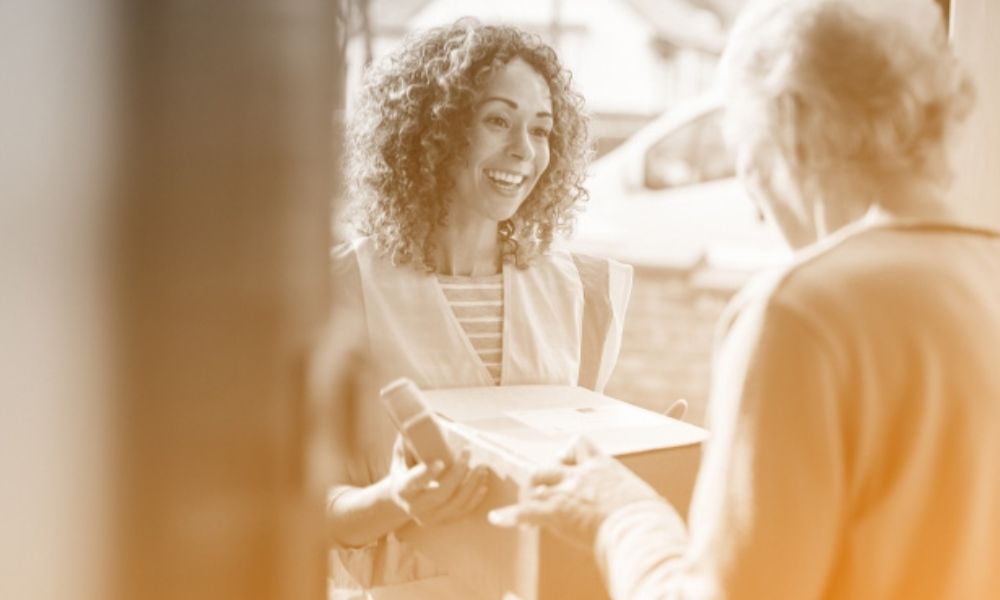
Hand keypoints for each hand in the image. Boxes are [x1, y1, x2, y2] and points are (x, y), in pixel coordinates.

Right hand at [387, 435, 489, 526]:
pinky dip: (474, 499)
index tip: (440, 461)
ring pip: (454, 504)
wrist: (400, 498)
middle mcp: (414, 507)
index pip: (414, 482)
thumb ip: (410, 441)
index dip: (427, 473)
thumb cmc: (404, 469)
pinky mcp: (442, 521)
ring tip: (481, 468)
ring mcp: (429, 517)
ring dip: (471, 485)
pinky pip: (462, 512)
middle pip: (440, 494)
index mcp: (402, 489)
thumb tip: (418, 421)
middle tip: (468, 453)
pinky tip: (483, 484)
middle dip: (457, 474)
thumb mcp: (401, 454)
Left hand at [488, 436, 661, 548]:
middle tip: (546, 486)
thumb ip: (630, 496)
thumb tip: (644, 508)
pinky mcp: (555, 512)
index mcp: (603, 466)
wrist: (639, 527)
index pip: (580, 444)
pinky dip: (510, 515)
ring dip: (532, 492)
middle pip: (552, 463)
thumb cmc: (648, 517)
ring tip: (529, 503)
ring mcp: (566, 491)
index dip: (570, 452)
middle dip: (546, 474)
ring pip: (538, 481)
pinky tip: (496, 518)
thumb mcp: (642, 497)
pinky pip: (526, 511)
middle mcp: (581, 474)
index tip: (569, 461)